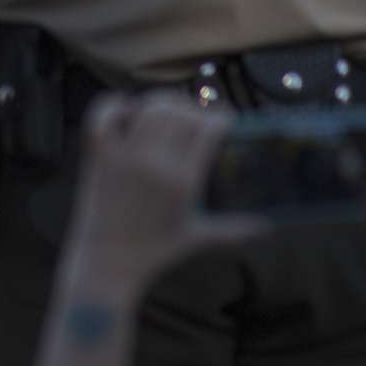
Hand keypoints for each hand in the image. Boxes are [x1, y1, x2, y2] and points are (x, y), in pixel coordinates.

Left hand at [57, 95, 265, 297]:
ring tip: (173, 111)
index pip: (207, 129)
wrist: (108, 262)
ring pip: (148, 108)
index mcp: (182, 182)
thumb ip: (234, 230)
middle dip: (195, 109)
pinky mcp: (99, 155)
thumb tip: (267, 227)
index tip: (226, 120)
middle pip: (180, 113)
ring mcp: (123, 156)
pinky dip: (116, 104)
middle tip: (200, 117)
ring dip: (164, 103)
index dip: (220, 118)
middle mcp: (153, 163)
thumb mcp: (198, 238)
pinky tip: (130, 109)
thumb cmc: (156, 252)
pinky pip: (104, 114)